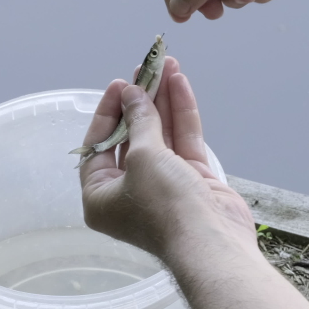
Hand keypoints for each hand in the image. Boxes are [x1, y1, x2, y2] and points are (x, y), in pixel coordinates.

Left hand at [78, 59, 256, 261]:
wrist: (210, 243)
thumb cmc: (163, 206)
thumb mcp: (142, 157)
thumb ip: (139, 122)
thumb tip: (132, 94)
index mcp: (101, 196)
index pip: (99, 146)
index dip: (110, 112)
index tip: (120, 83)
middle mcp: (129, 192)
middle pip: (132, 137)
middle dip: (140, 101)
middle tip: (145, 68)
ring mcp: (163, 186)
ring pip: (161, 135)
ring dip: (163, 100)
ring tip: (167, 65)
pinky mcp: (192, 181)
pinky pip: (183, 141)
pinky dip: (182, 114)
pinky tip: (181, 83)